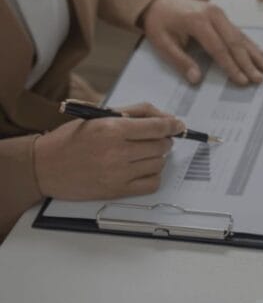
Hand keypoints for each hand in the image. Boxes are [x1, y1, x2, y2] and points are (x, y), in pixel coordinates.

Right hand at [34, 103, 183, 200]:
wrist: (43, 166)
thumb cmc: (71, 139)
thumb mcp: (100, 116)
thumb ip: (135, 112)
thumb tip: (165, 117)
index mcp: (113, 129)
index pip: (158, 127)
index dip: (173, 125)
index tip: (178, 125)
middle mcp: (117, 151)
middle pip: (162, 146)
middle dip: (164, 140)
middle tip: (156, 139)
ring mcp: (118, 173)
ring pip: (159, 163)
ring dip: (157, 157)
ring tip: (143, 153)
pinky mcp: (117, 190)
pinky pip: (152, 183)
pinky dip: (153, 175)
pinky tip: (142, 168)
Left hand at [143, 0, 262, 85]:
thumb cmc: (160, 21)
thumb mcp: (161, 42)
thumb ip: (179, 60)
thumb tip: (196, 78)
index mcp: (197, 21)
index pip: (218, 48)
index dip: (231, 66)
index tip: (242, 80)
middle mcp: (213, 15)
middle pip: (234, 42)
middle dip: (248, 63)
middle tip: (259, 79)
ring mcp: (219, 14)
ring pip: (240, 37)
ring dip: (254, 54)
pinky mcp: (222, 16)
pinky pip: (239, 32)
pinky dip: (250, 44)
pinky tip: (260, 53)